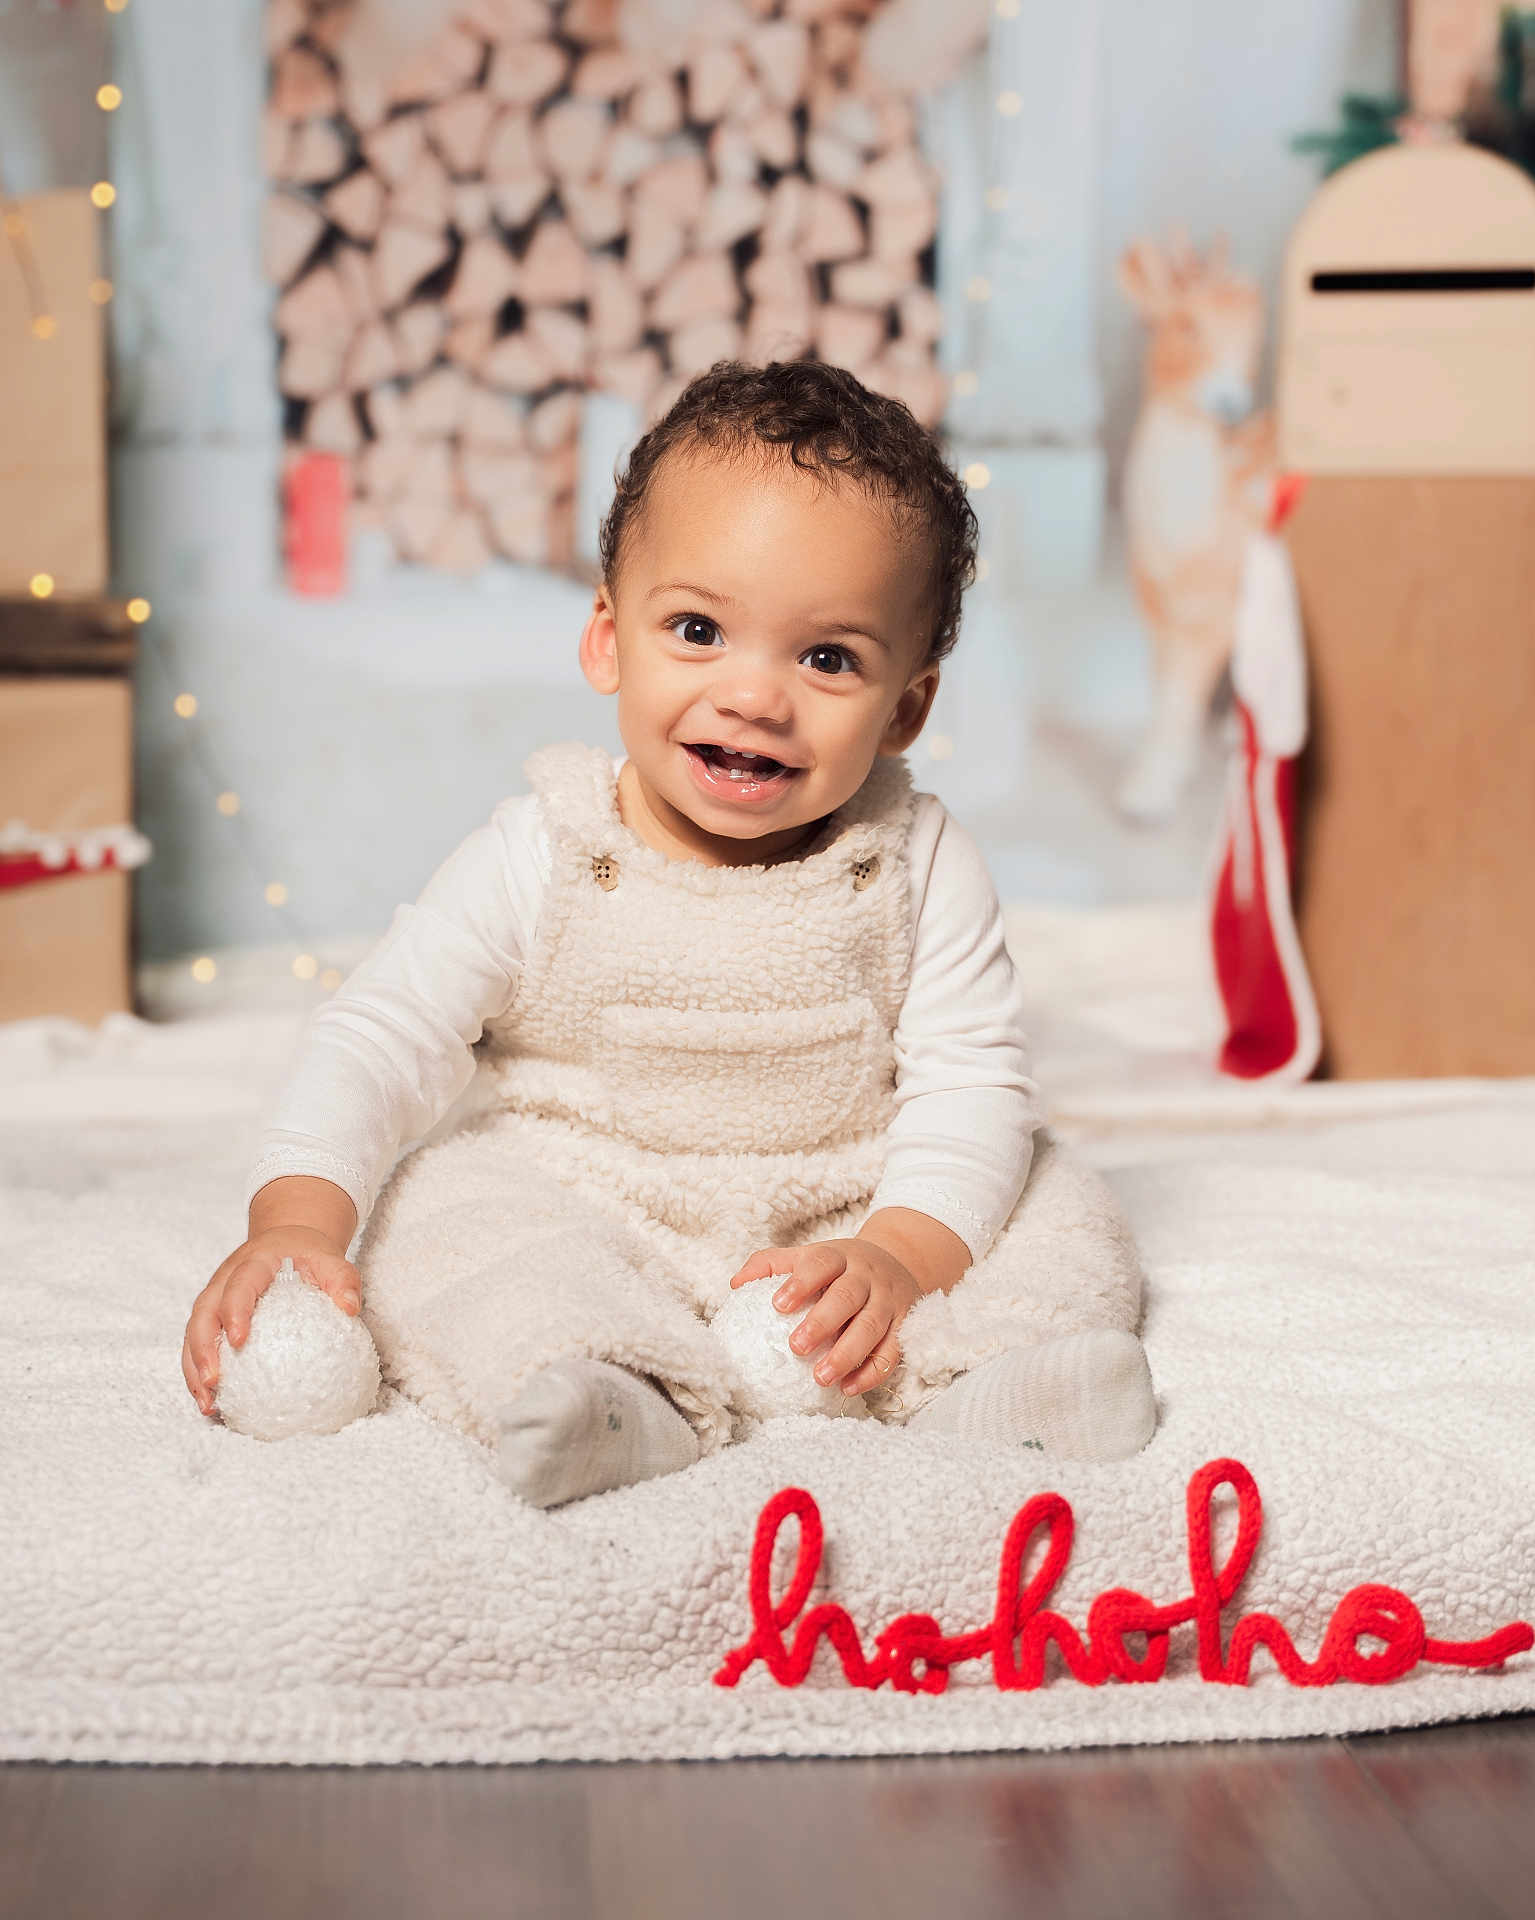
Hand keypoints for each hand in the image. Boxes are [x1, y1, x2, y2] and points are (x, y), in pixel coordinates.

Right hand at [181, 1226, 361, 1417]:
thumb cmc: (308, 1257)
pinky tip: (214, 1404)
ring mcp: (213, 1300)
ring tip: (209, 1405)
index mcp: (251, 1264)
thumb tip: (350, 1308)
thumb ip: (342, 1280)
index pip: (238, 1286)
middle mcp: (224, 1281)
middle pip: (203, 1314)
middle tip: (213, 1382)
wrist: (287, 1244)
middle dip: (202, 1349)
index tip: (239, 1340)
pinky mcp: (212, 1318)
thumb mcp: (330, 1261)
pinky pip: (199, 1346)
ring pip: (194, 1333)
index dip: (234, 1311)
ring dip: (194, 1369)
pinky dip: (200, 1374)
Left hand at [728, 1238, 923, 1396]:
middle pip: (848, 1297)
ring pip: (872, 1327)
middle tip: (796, 1347)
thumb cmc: (840, 1267)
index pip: (821, 1263)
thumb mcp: (810, 1256)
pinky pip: (892, 1351)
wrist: (898, 1262)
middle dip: (822, 1322)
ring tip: (820, 1377)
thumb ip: (771, 1265)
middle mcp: (867, 1276)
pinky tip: (848, 1388)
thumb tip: (736, 1284)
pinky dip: (871, 1373)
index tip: (778, 1305)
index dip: (801, 1282)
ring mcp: (889, 1300)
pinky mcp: (904, 1325)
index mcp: (840, 1256)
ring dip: (846, 1354)